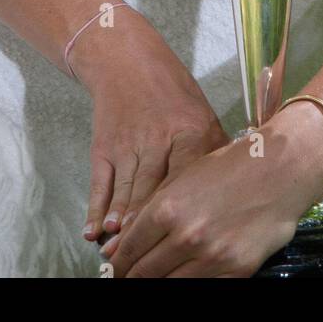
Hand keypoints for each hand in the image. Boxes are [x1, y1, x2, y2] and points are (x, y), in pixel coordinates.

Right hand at [75, 9, 230, 246]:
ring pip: (126, 194)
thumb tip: (228, 192)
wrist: (126, 59)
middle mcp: (158, 140)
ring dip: (122, 227)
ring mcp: (128, 144)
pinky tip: (94, 232)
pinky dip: (96, 210)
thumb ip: (212, 152)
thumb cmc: (172, 91)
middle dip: (151, 232)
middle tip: (149, 262)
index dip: (188, 214)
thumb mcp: (202, 113)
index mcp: (191, 132)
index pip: (191, 181)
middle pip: (155, 194)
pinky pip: (100, 184)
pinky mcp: (103, 147)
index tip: (189, 241)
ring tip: (120, 256)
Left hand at [101, 102, 322, 277]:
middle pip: (143, 272)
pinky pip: (200, 288)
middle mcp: (186, 236)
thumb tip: (116, 246)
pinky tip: (183, 277)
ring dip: (156, 281)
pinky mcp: (235, 272)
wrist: (280, 169)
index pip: (129, 249)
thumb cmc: (229, 167)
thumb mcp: (183, 179)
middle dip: (131, 276)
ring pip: (168, 285)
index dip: (117, 262)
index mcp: (168, 208)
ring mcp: (211, 258)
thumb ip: (150, 211)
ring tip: (153, 277)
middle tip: (128, 277)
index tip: (113, 267)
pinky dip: (187, 284)